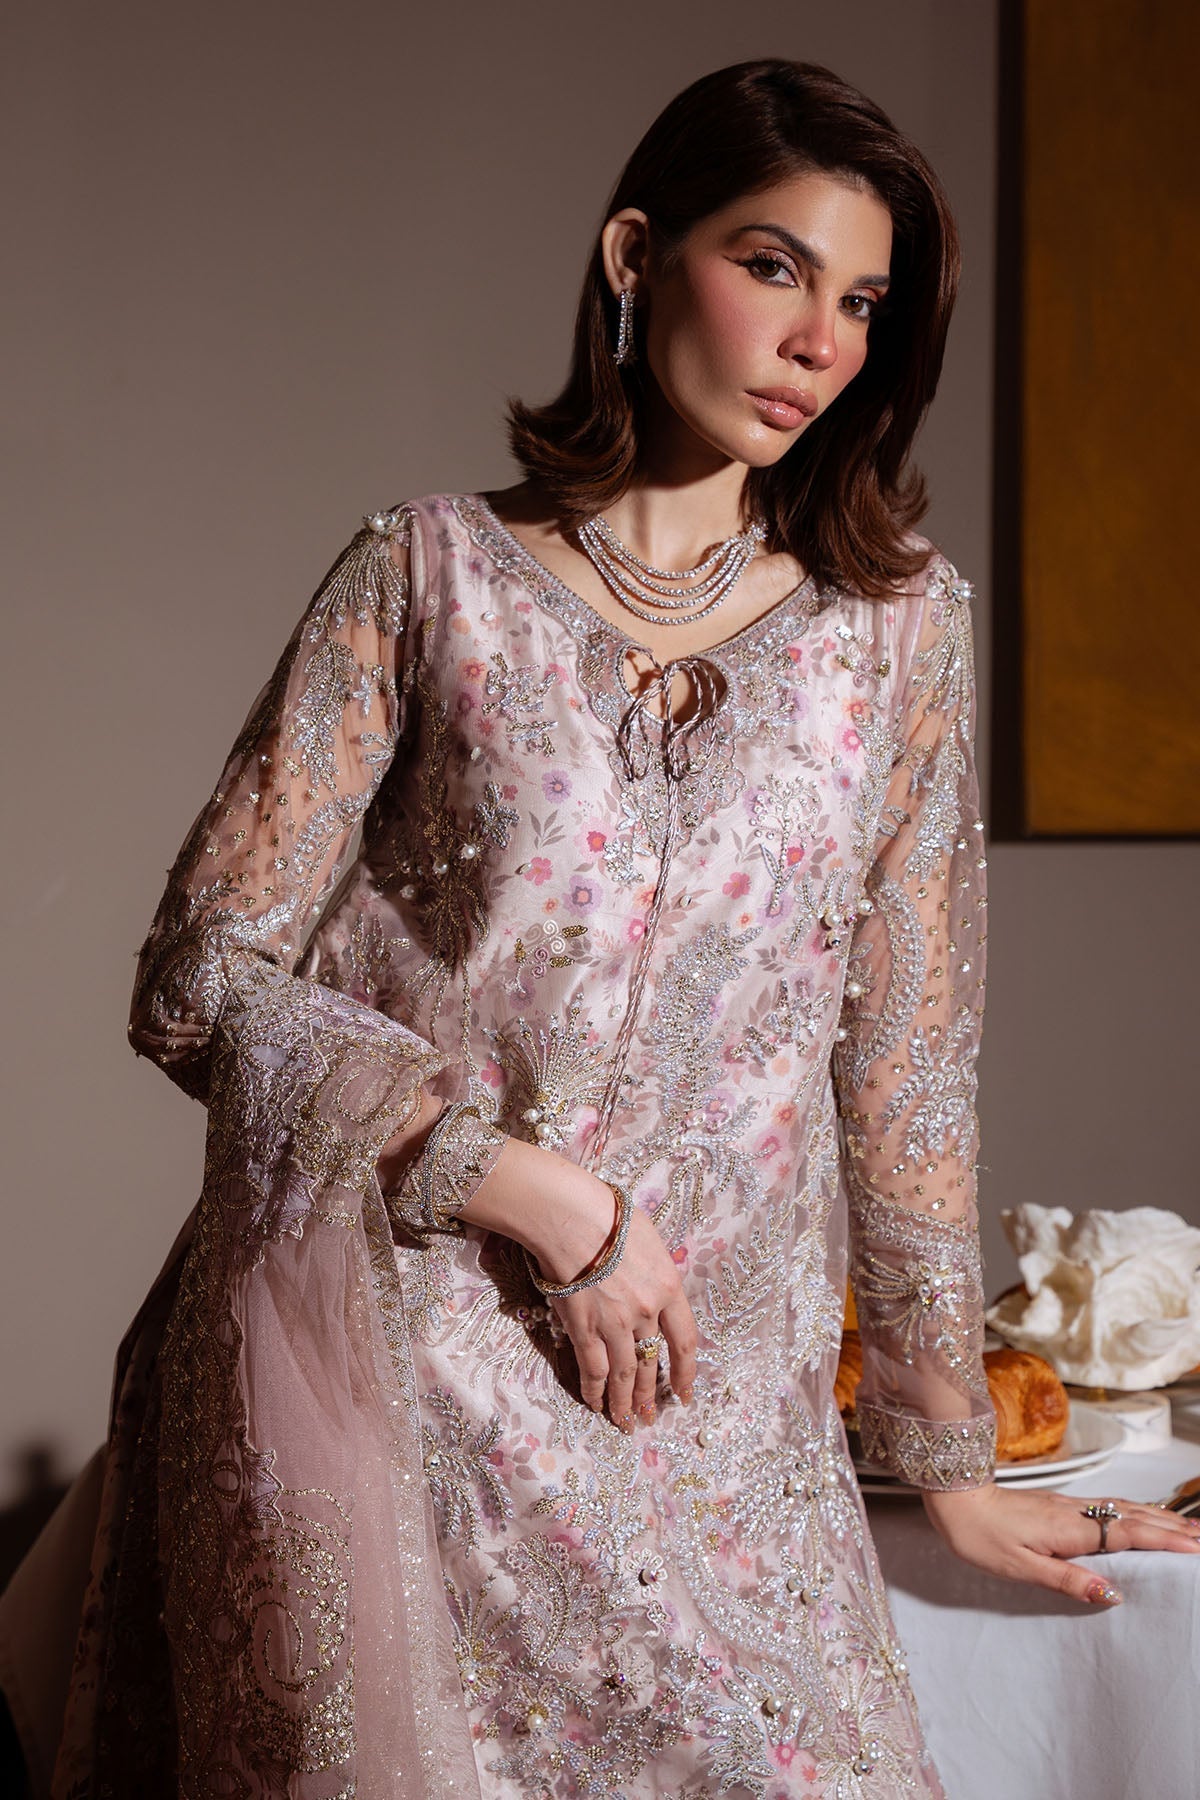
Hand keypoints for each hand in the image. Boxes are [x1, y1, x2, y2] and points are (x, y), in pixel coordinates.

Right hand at [457, 1136, 697, 1432]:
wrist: (572, 1217)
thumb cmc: (611, 1218)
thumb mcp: (651, 1242)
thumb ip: (658, 1275)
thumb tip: (657, 1294)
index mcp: (669, 1289)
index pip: (685, 1342)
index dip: (686, 1373)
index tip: (684, 1394)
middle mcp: (646, 1313)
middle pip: (651, 1363)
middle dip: (650, 1394)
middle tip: (651, 1417)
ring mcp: (614, 1324)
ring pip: (622, 1374)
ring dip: (624, 1403)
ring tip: (626, 1423)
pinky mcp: (583, 1328)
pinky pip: (592, 1368)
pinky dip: (594, 1391)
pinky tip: (596, 1404)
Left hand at [922, 1481, 1199, 1604]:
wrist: (955, 1497)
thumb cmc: (981, 1536)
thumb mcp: (1021, 1568)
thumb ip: (1067, 1580)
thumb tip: (1112, 1593)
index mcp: (1069, 1529)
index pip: (1127, 1534)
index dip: (1163, 1541)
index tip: (1194, 1547)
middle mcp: (1074, 1512)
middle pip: (1133, 1517)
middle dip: (1171, 1527)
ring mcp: (1068, 1505)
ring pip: (1122, 1508)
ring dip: (1157, 1517)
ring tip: (1186, 1527)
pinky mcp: (1059, 1504)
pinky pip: (1108, 1505)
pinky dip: (1134, 1510)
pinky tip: (1140, 1515)